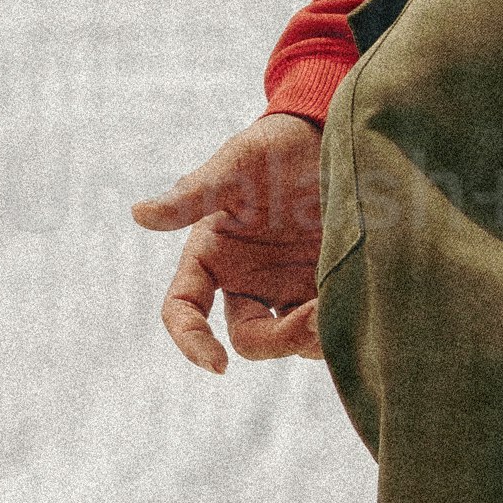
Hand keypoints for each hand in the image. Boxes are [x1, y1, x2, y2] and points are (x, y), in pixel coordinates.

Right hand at [135, 110, 325, 372]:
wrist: (331, 136)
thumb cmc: (275, 146)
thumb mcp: (236, 165)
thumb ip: (194, 194)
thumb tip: (139, 213)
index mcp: (212, 255)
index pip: (184, 309)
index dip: (192, 341)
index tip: (217, 365)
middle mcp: (247, 279)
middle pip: (251, 339)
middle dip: (280, 339)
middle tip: (316, 319)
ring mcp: (288, 287)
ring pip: (295, 339)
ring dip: (316, 335)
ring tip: (344, 304)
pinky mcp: (326, 287)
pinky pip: (330, 324)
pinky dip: (343, 324)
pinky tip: (363, 302)